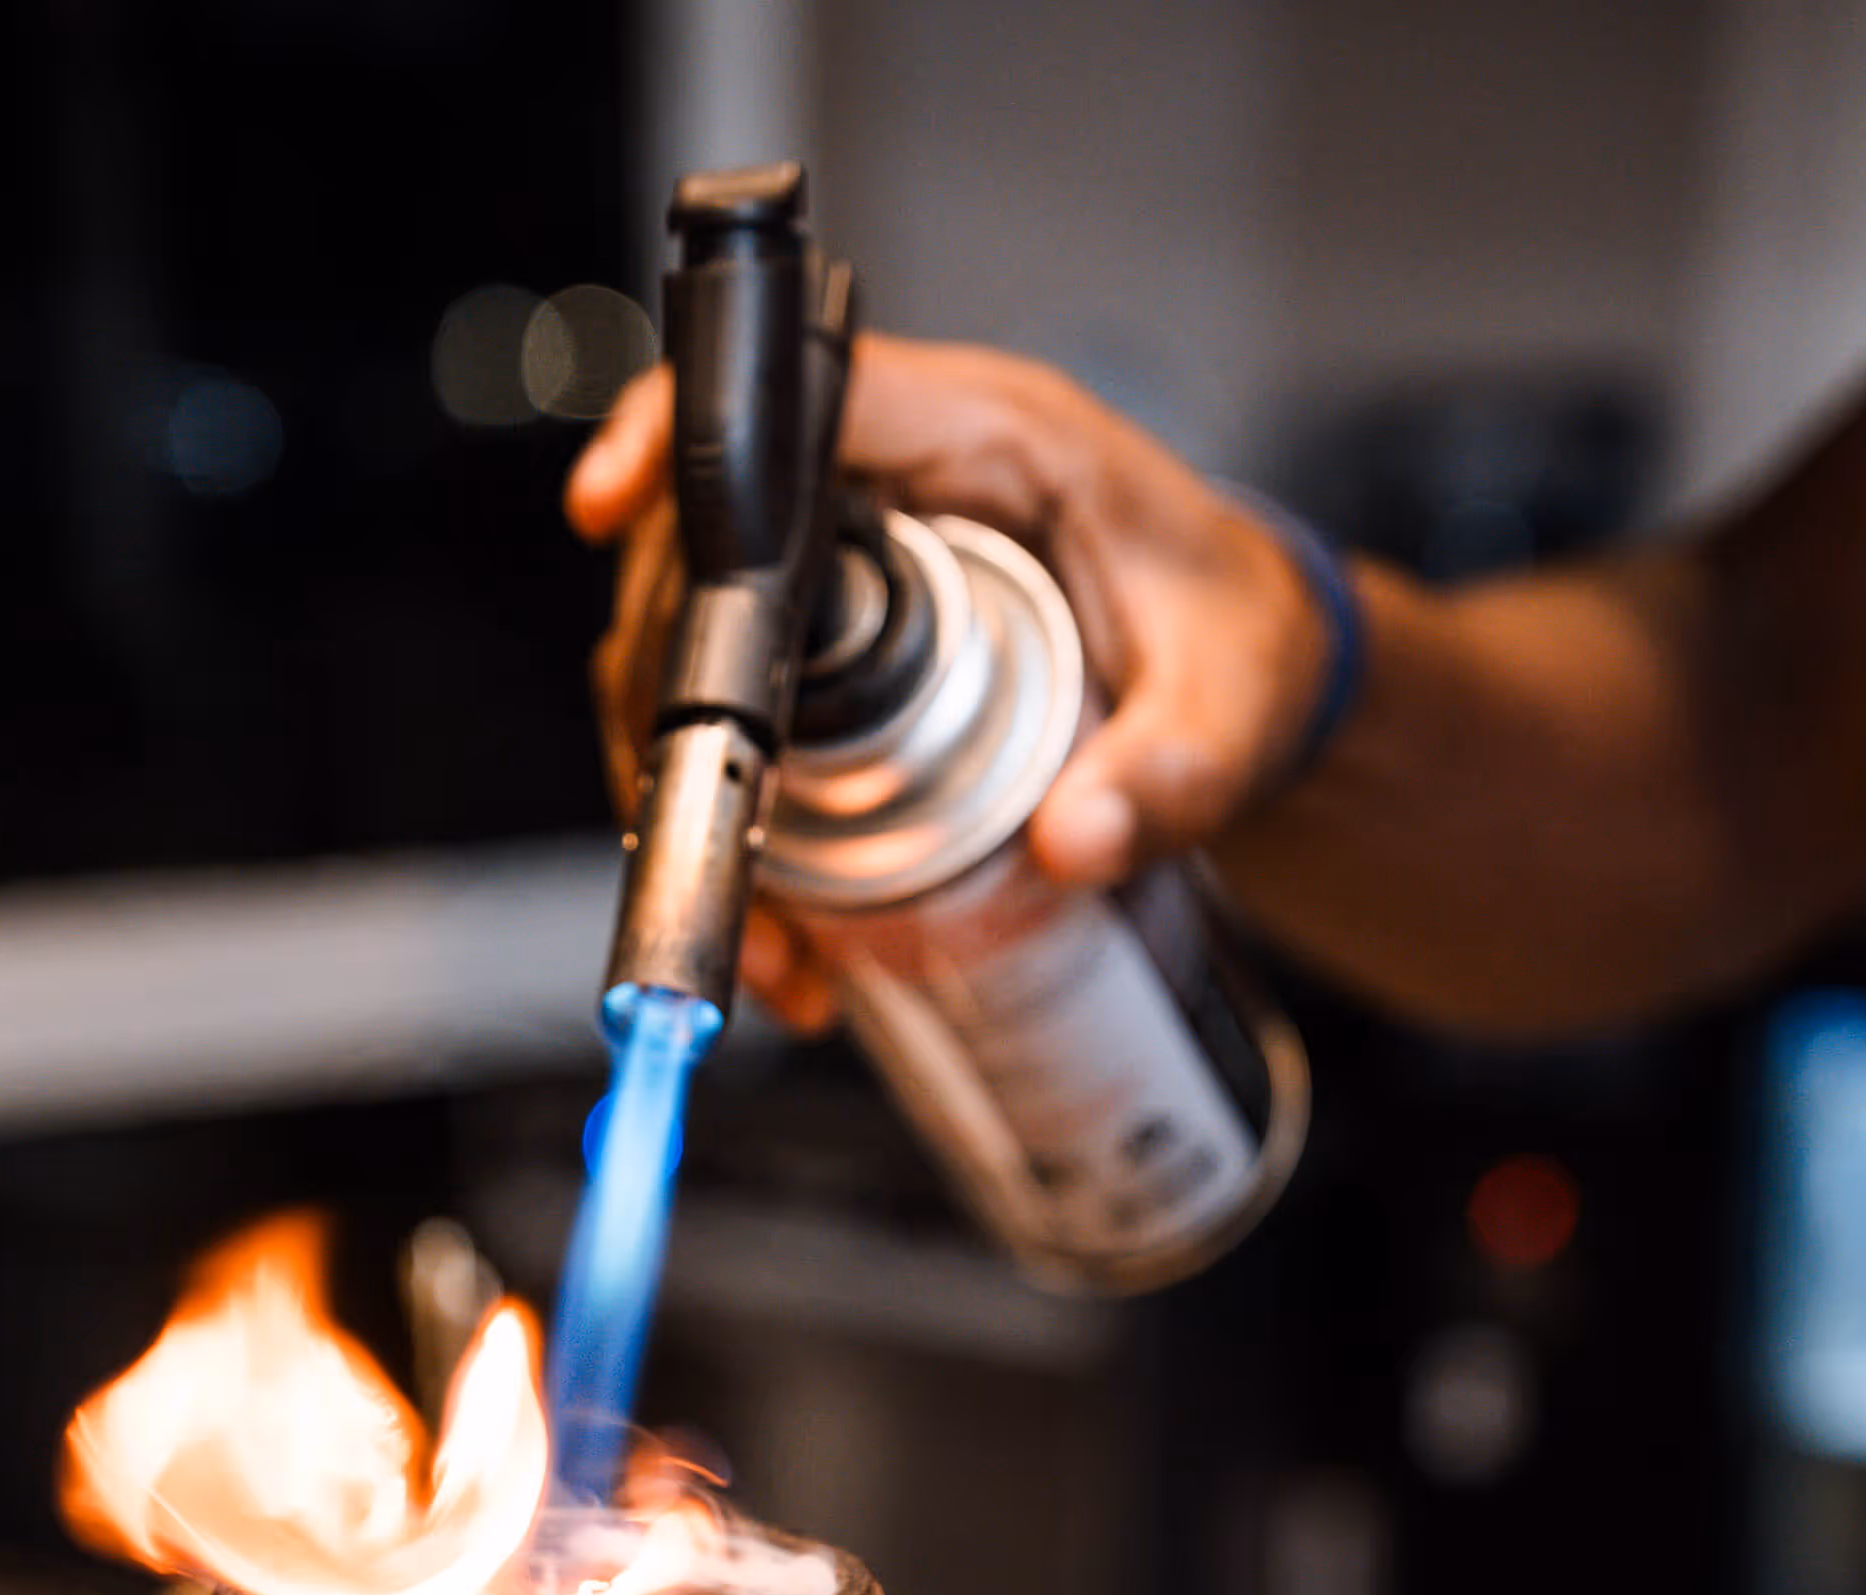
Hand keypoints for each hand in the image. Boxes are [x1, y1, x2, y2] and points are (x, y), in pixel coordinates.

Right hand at [565, 334, 1337, 1025]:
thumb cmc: (1242, 645)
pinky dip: (740, 816)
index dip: (684, 433)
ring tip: (763, 931)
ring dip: (695, 782)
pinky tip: (788, 929)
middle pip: (711, 543)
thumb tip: (1077, 843)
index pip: (803, 392)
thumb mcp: (1231, 717)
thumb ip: (1168, 780)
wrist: (1251, 679)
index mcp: (995, 437)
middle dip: (673, 693)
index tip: (614, 505)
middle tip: (702, 830)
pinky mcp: (847, 636)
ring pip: (705, 641)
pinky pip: (748, 704)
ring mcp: (863, 558)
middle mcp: (907, 483)